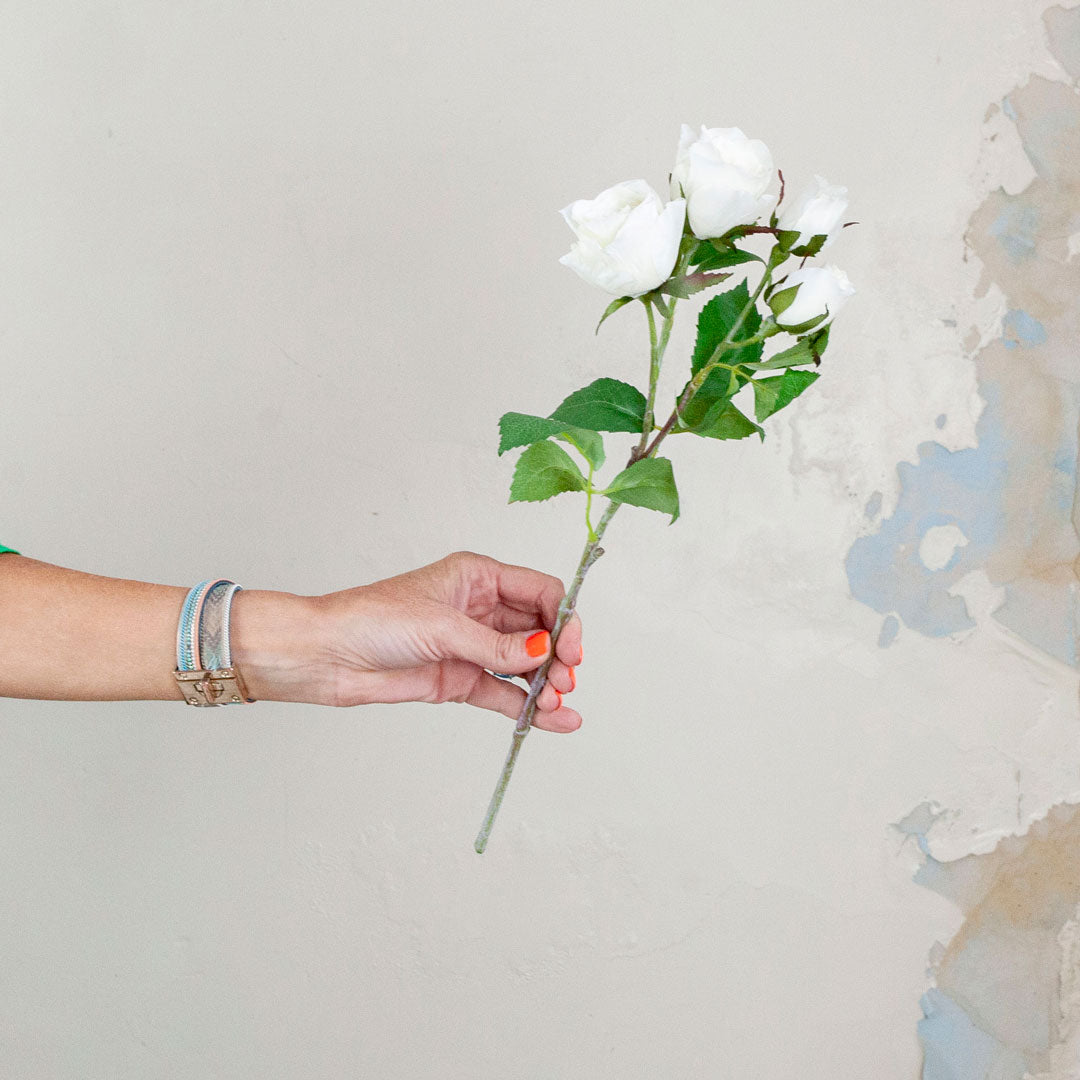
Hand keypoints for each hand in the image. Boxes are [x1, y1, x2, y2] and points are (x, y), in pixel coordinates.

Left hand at [312, 551, 582, 730]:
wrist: (327, 656)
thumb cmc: (372, 619)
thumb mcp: (441, 626)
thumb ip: (495, 646)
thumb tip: (542, 653)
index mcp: (479, 577)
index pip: (540, 592)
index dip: (562, 619)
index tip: (570, 649)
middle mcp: (482, 609)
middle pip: (539, 630)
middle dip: (557, 657)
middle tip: (563, 683)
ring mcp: (473, 646)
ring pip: (526, 665)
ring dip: (545, 685)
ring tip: (555, 706)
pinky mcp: (461, 679)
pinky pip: (505, 693)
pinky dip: (529, 707)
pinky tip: (554, 720)